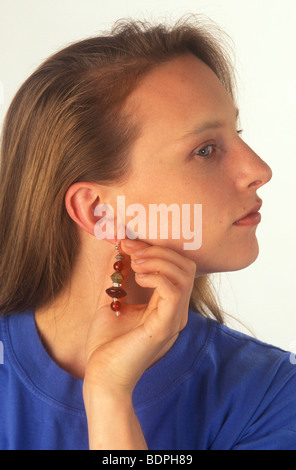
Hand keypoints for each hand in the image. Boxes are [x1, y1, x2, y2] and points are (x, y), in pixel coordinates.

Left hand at [84, 239, 195, 392]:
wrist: (102, 376)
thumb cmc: (107, 343)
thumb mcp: (112, 300)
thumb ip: (118, 276)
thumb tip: (119, 249)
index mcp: (167, 306)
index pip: (178, 267)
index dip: (156, 249)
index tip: (127, 243)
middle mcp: (176, 311)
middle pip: (186, 266)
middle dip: (159, 251)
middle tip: (131, 250)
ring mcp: (174, 319)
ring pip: (183, 275)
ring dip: (157, 260)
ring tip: (134, 264)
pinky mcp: (165, 326)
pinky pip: (174, 290)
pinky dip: (157, 276)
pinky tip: (137, 277)